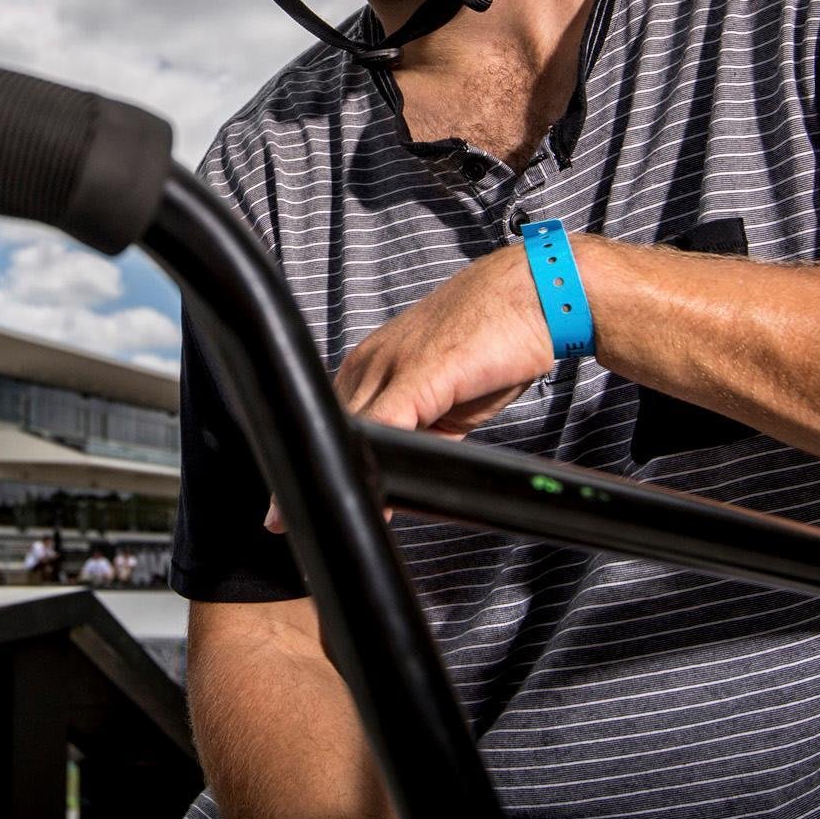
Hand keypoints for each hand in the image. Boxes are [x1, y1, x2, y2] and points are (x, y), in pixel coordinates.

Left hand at [264, 243, 563, 532]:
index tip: (288, 505)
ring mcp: (390, 366)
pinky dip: (375, 464)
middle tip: (285, 524)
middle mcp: (369, 363)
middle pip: (325, 429)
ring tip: (318, 516)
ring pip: (346, 429)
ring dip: (335, 474)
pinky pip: (385, 424)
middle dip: (311, 476)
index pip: (325, 423)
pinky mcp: (420, 374)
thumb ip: (419, 431)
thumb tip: (403, 473)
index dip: (314, 463)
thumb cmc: (496, 338)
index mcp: (368, 366)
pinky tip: (373, 494)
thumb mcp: (447, 398)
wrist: (534, 294)